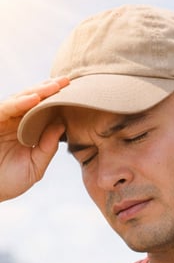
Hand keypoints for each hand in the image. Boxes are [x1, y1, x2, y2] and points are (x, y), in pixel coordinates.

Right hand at [0, 77, 68, 200]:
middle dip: (50, 89)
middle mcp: (12, 121)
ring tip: (55, 85)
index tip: (77, 93)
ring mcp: (1, 120)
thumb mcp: (35, 166)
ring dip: (38, 91)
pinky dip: (19, 103)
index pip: (42, 111)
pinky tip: (35, 99)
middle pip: (32, 100)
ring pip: (20, 100)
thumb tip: (62, 125)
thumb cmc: (7, 181)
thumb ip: (48, 147)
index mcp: (25, 130)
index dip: (56, 102)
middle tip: (68, 80)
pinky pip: (5, 108)